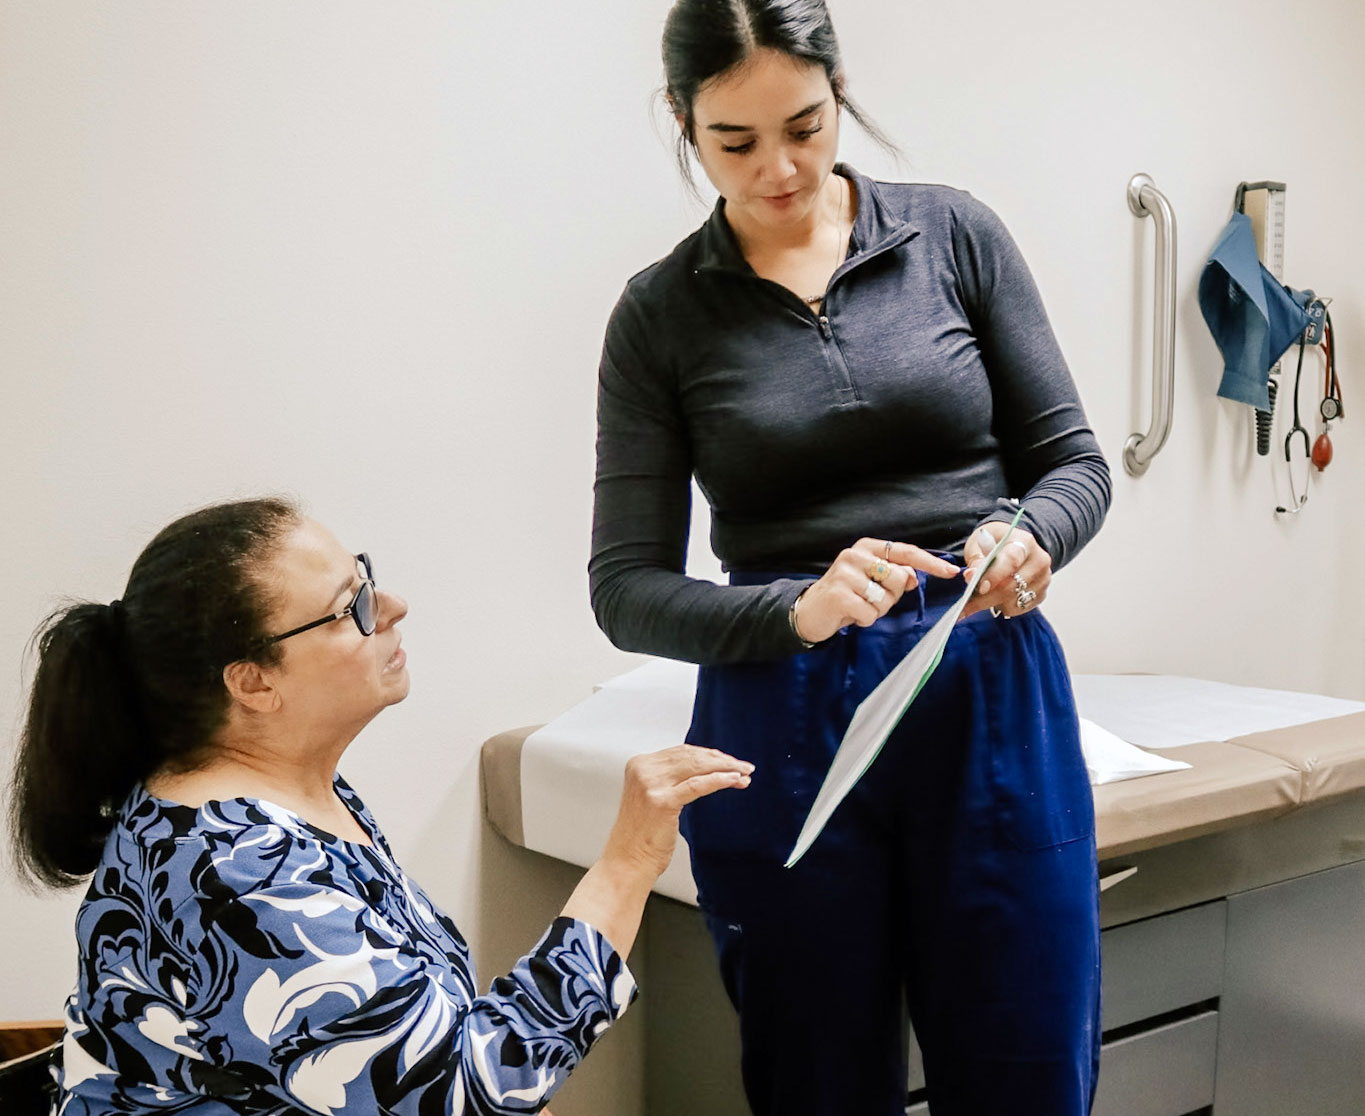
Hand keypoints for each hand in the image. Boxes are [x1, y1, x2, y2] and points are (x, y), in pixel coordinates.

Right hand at [601, 745, 752, 877]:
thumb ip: (671, 779)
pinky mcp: (662, 801)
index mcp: (639, 764)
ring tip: (744, 773)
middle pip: (691, 756)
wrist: (628, 861)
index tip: (729, 761)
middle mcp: (643, 770)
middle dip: (722, 760)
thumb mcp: (653, 796)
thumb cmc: (642, 835)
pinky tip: (734, 780)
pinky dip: (719, 780)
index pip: (681, 751)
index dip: (709, 754)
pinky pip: (698, 785)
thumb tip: (707, 767)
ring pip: (697, 767)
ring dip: (726, 768)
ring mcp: (651, 785)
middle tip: (743, 766)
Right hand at [792, 538, 959, 643]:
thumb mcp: (872, 582)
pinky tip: (851, 615)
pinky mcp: (838, 594)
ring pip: (885, 598)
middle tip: (872, 600)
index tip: (953, 572)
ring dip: (877, 610)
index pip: (906, 552)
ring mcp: (845, 573)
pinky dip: (865, 620)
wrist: (809, 611)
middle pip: (899, 578)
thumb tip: (915, 577)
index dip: (930, 563)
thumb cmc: (847, 595)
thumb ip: (895, 576)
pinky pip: (870, 613)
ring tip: (859, 607)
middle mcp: (855, 555)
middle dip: (892, 596)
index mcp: (867, 547)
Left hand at [960, 523, 1051, 618]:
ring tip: (978, 596)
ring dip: (991, 604)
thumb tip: (971, 576)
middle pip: (1011, 586)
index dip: (994, 575)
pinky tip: (994, 597)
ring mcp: (1043, 579)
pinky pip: (1017, 608)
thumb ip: (976, 559)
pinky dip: (1001, 607)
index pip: (1011, 560)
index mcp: (1024, 542)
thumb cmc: (993, 543)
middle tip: (964, 606)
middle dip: (985, 598)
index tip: (978, 587)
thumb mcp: (979, 543)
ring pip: (1013, 601)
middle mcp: (1039, 561)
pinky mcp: (1041, 595)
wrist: (1012, 546)